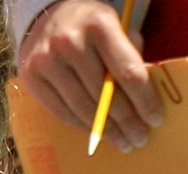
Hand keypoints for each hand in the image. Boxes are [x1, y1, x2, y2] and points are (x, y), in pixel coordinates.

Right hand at [18, 0, 162, 151]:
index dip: (144, 101)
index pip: (128, 72)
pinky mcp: (31, 76)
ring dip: (106, 130)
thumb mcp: (116, 28)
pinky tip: (97, 133)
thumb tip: (145, 99)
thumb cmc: (90, 27)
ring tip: (122, 141)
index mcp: (99, 25)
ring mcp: (47, 60)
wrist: (46, 16)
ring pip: (83, 108)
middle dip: (127, 121)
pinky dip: (82, 126)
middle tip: (140, 139)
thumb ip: (131, 55)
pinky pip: (61, 111)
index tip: (155, 120)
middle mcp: (70, 41)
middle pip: (105, 95)